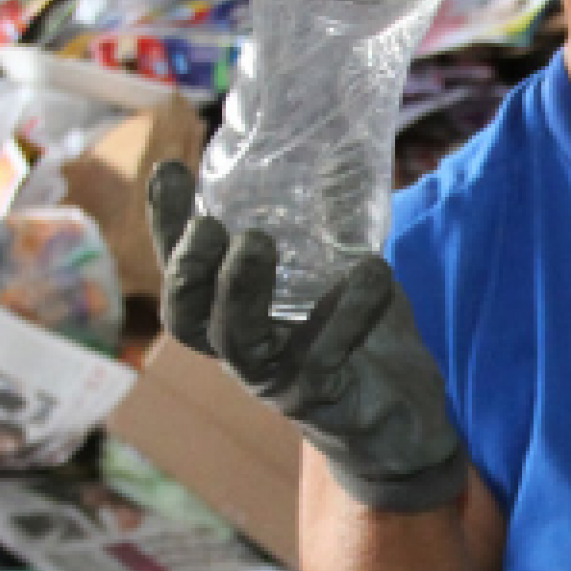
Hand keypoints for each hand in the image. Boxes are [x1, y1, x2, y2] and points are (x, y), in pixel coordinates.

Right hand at [148, 160, 467, 513]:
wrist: (403, 423)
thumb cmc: (365, 342)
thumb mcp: (345, 274)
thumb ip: (335, 227)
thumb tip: (345, 147)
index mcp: (232, 318)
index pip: (183, 272)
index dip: (167, 226)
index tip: (170, 168)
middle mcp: (242, 352)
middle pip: (187, 317)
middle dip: (188, 269)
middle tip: (210, 226)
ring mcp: (276, 381)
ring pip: (236, 341)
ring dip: (240, 289)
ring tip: (258, 241)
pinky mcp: (322, 399)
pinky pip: (324, 357)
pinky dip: (349, 314)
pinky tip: (374, 271)